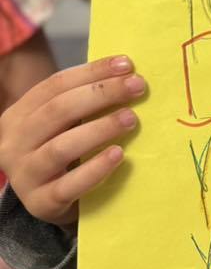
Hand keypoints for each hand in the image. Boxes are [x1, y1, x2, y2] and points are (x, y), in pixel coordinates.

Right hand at [0, 55, 144, 225]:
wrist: (51, 200)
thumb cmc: (63, 149)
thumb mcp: (63, 122)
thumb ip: (83, 99)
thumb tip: (126, 73)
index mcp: (18, 115)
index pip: (55, 85)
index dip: (92, 72)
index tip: (127, 65)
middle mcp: (14, 143)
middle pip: (59, 110)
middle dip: (102, 93)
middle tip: (137, 87)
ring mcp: (25, 175)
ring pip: (62, 146)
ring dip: (100, 128)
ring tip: (131, 119)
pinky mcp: (41, 203)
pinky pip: (70, 184)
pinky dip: (96, 168)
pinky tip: (119, 154)